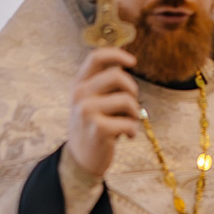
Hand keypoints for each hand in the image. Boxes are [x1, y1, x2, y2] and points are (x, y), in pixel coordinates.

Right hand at [67, 48, 141, 178]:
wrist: (80, 159)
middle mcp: (79, 94)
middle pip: (117, 75)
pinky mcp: (97, 129)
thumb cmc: (94, 127)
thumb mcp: (92, 101)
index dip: (117, 54)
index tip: (133, 61)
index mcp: (79, 84)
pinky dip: (133, 130)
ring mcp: (86, 111)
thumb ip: (105, 84)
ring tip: (129, 122)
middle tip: (131, 105)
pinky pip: (129, 122)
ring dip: (134, 113)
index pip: (96, 57)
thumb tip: (125, 63)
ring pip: (127, 99)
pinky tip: (127, 136)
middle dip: (132, 89)